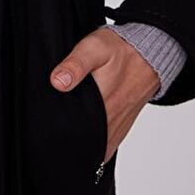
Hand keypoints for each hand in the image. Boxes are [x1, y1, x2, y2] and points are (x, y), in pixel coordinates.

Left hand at [49, 26, 159, 163]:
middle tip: (51, 128)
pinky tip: (82, 131)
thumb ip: (76, 64)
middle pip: (81, 141)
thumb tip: (57, 82)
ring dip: (79, 141)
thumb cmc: (120, 50)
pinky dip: (91, 142)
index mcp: (100, 106)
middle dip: (65, 139)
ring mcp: (116, 128)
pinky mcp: (120, 129)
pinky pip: (103, 145)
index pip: (73, 131)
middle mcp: (109, 122)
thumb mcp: (94, 48)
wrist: (149, 55)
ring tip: (65, 131)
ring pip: (93, 146)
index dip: (57, 131)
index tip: (44, 127)